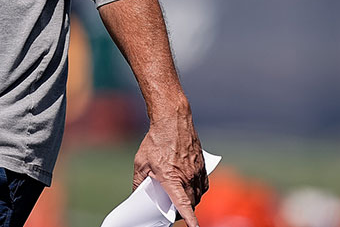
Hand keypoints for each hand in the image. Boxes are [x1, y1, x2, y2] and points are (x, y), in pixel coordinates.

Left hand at [133, 111, 206, 226]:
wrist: (173, 121)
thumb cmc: (155, 141)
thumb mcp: (140, 163)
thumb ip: (138, 182)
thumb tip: (136, 195)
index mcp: (171, 178)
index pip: (182, 204)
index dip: (189, 218)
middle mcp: (187, 176)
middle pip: (190, 203)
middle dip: (183, 210)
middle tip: (171, 211)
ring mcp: (197, 171)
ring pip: (198, 195)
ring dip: (190, 200)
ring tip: (178, 198)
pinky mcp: (203, 166)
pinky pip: (203, 186)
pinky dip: (196, 190)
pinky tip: (188, 188)